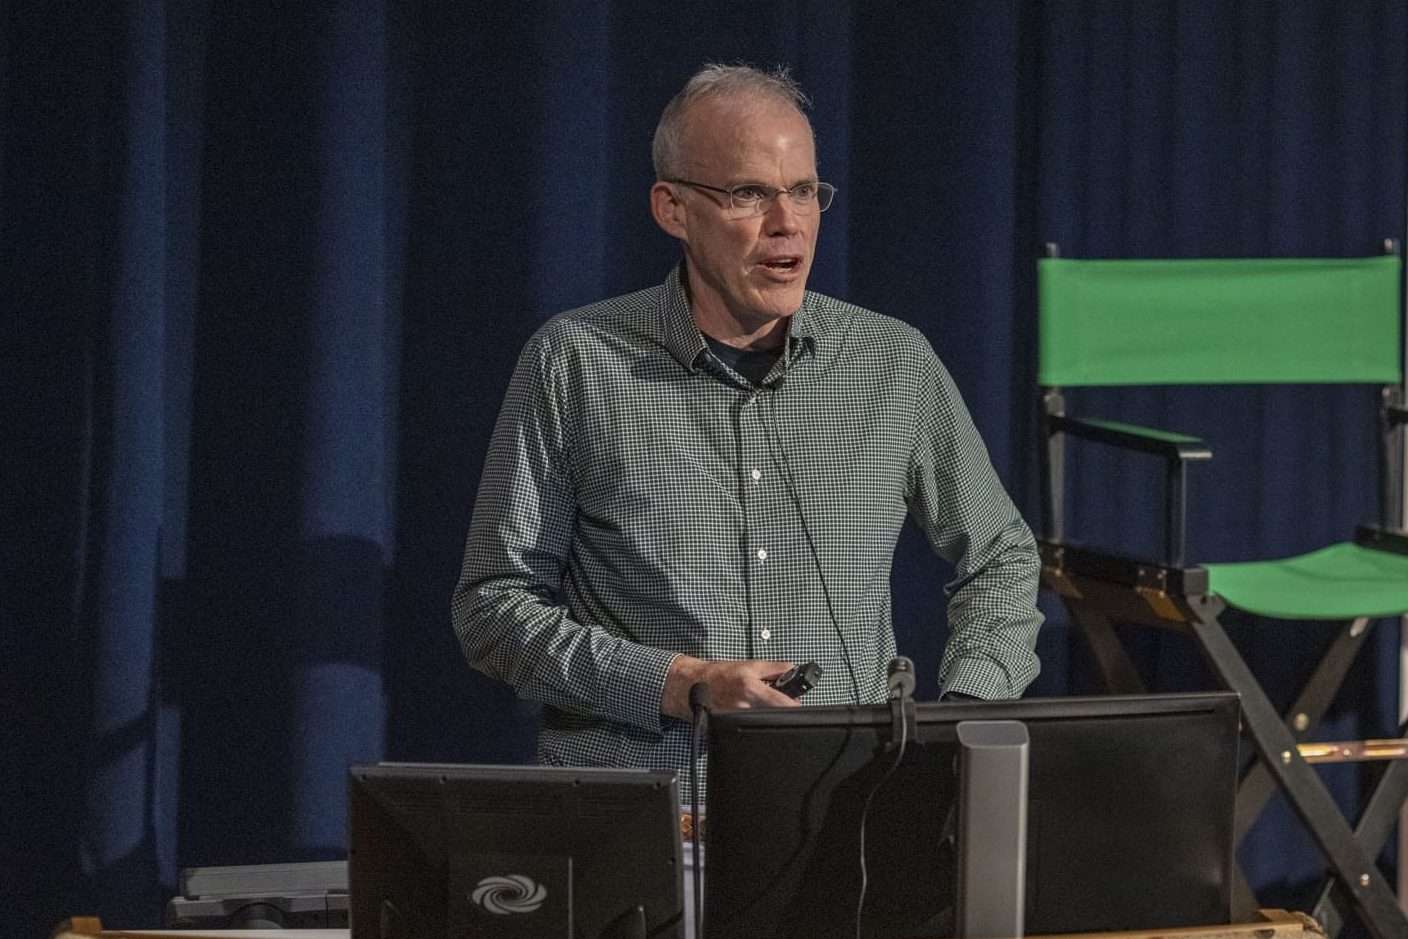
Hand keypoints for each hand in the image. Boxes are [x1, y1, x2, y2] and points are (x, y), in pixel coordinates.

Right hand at [662, 655, 800, 719]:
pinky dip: (753, 720)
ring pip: (763, 721)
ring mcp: (738, 720)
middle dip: (780, 709)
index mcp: (751, 689)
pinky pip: (749, 726)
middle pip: (775, 716)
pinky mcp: (731, 727)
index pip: (783, 704)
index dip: (795, 706)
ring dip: (766, 713)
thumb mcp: (750, 665)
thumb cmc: (720, 674)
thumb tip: (793, 671)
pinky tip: (746, 711)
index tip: (798, 705)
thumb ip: (774, 668)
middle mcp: (745, 706)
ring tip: (756, 703)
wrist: (693, 685)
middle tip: (776, 701)